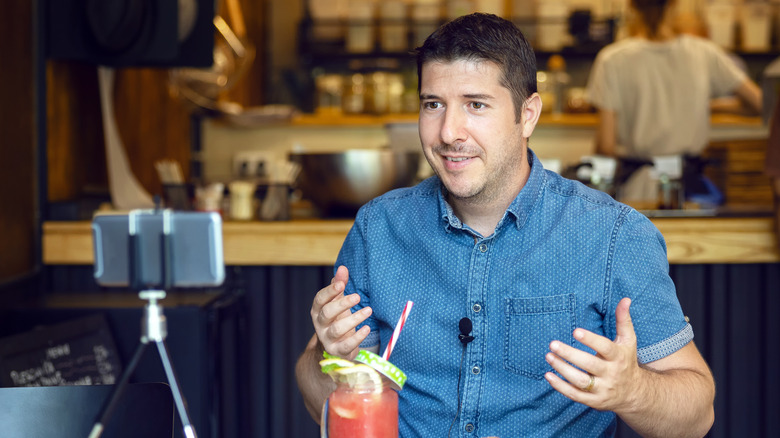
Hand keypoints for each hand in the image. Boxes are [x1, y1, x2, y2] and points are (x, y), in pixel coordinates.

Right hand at [310, 265, 371, 359]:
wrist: (334, 348)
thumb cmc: (337, 319)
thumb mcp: (337, 301)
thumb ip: (339, 284)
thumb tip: (343, 268)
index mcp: (317, 310)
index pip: (320, 299)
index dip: (330, 291)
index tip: (342, 284)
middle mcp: (319, 325)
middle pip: (327, 313)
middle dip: (342, 304)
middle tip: (357, 296)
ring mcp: (327, 339)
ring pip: (337, 329)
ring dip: (354, 319)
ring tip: (368, 310)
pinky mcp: (337, 351)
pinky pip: (346, 345)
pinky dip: (357, 337)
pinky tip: (367, 328)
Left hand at [543, 297, 641, 412]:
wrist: (634, 394)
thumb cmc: (626, 361)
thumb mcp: (628, 341)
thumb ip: (623, 320)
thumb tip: (625, 299)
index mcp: (619, 357)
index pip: (605, 348)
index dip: (591, 340)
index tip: (575, 331)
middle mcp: (611, 374)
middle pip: (589, 365)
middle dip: (570, 355)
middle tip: (552, 344)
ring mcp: (603, 389)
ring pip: (580, 381)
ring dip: (562, 369)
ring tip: (548, 356)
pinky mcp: (594, 401)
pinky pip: (575, 395)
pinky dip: (560, 387)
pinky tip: (548, 375)